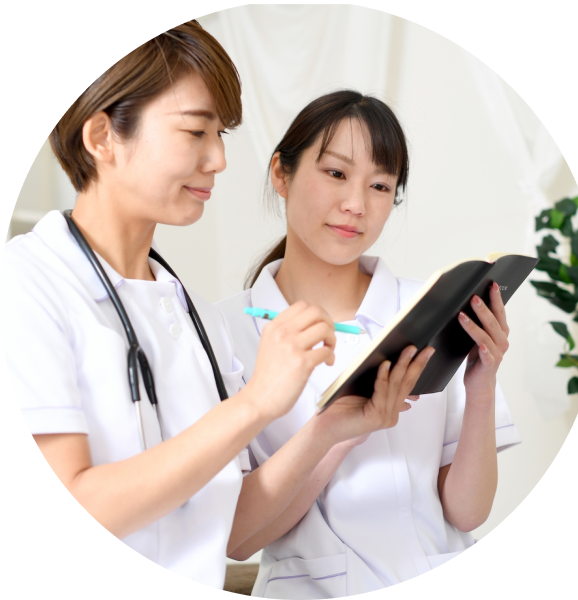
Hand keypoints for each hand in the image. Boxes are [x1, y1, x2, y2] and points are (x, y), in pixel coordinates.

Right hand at [247, 301, 335, 419]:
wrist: (259, 399)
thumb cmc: (267, 377)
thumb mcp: (270, 345)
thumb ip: (288, 333)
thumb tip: (315, 324)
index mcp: (274, 327)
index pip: (302, 305)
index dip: (317, 314)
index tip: (320, 324)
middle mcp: (282, 333)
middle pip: (316, 312)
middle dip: (328, 322)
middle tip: (328, 336)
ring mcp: (292, 347)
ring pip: (324, 328)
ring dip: (332, 339)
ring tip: (327, 350)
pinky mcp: (302, 363)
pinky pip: (326, 351)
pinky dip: (331, 356)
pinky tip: (326, 363)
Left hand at [314, 345, 433, 445]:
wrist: (325, 428)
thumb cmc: (339, 408)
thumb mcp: (362, 390)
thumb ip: (378, 382)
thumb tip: (389, 363)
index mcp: (390, 408)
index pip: (408, 385)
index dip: (417, 368)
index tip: (425, 353)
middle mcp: (391, 414)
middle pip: (407, 384)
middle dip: (417, 364)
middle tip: (426, 350)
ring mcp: (385, 417)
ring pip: (396, 386)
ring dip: (402, 365)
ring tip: (408, 350)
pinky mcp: (375, 417)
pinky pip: (381, 392)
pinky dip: (383, 377)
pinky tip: (386, 364)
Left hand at [458, 282, 508, 396]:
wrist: (479, 384)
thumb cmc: (477, 357)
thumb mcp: (477, 337)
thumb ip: (477, 323)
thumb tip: (464, 302)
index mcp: (500, 332)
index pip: (499, 312)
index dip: (496, 298)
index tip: (492, 283)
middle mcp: (502, 341)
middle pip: (493, 322)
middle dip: (484, 308)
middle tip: (473, 296)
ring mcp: (496, 354)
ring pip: (486, 336)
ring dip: (474, 325)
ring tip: (462, 315)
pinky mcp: (489, 366)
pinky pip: (487, 356)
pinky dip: (484, 350)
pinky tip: (480, 345)